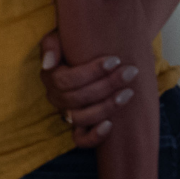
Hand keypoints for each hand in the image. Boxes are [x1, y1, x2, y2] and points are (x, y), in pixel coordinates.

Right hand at [40, 32, 140, 148]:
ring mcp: (67, 113)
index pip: (66, 80)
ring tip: (128, 93)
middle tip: (130, 72)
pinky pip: (81, 140)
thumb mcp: (59, 38)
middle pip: (77, 98)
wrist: (88, 56)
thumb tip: (49, 64)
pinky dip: (94, 136)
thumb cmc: (75, 46)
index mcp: (50, 77)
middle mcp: (56, 98)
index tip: (115, 60)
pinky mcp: (79, 127)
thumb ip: (51, 45)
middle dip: (106, 85)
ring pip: (81, 118)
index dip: (91, 72)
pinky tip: (110, 125)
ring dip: (106, 107)